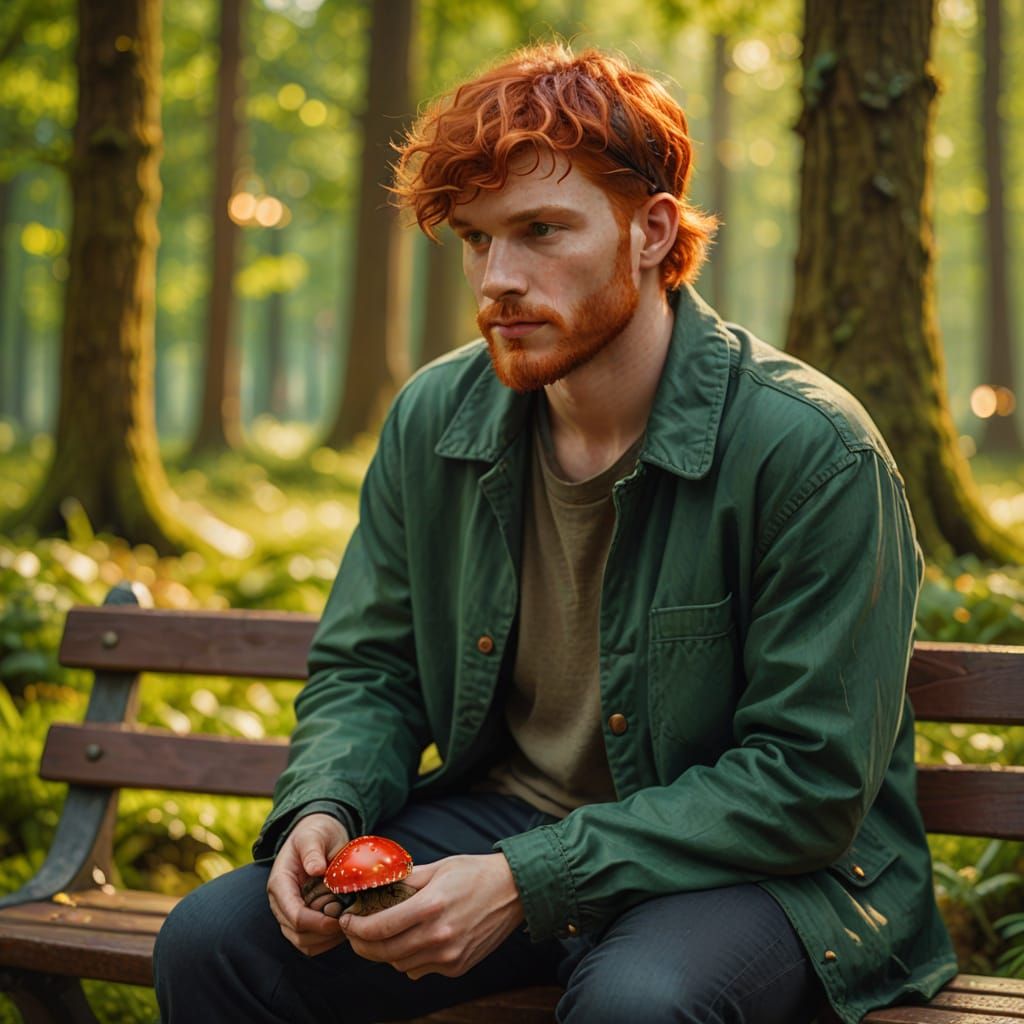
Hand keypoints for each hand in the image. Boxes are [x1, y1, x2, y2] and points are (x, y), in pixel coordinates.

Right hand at [267, 813, 349, 955]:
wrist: (317, 836)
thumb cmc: (315, 833)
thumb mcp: (314, 835)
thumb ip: (312, 850)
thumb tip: (316, 869)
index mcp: (280, 883)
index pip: (294, 914)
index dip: (317, 922)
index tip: (340, 918)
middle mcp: (281, 902)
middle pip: (297, 933)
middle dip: (323, 932)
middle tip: (348, 919)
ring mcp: (290, 912)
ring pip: (303, 943)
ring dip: (326, 939)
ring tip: (347, 922)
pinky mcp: (301, 918)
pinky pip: (310, 942)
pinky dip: (327, 940)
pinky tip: (344, 924)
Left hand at [339, 853, 524, 978]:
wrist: (514, 891)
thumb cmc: (474, 873)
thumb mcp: (437, 867)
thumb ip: (405, 880)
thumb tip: (374, 884)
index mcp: (431, 906)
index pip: (379, 928)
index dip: (355, 928)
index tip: (346, 920)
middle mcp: (438, 935)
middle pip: (384, 953)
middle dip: (361, 944)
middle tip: (354, 932)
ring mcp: (449, 955)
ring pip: (399, 964)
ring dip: (385, 952)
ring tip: (382, 935)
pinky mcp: (457, 966)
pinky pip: (420, 970)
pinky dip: (409, 959)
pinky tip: (412, 941)